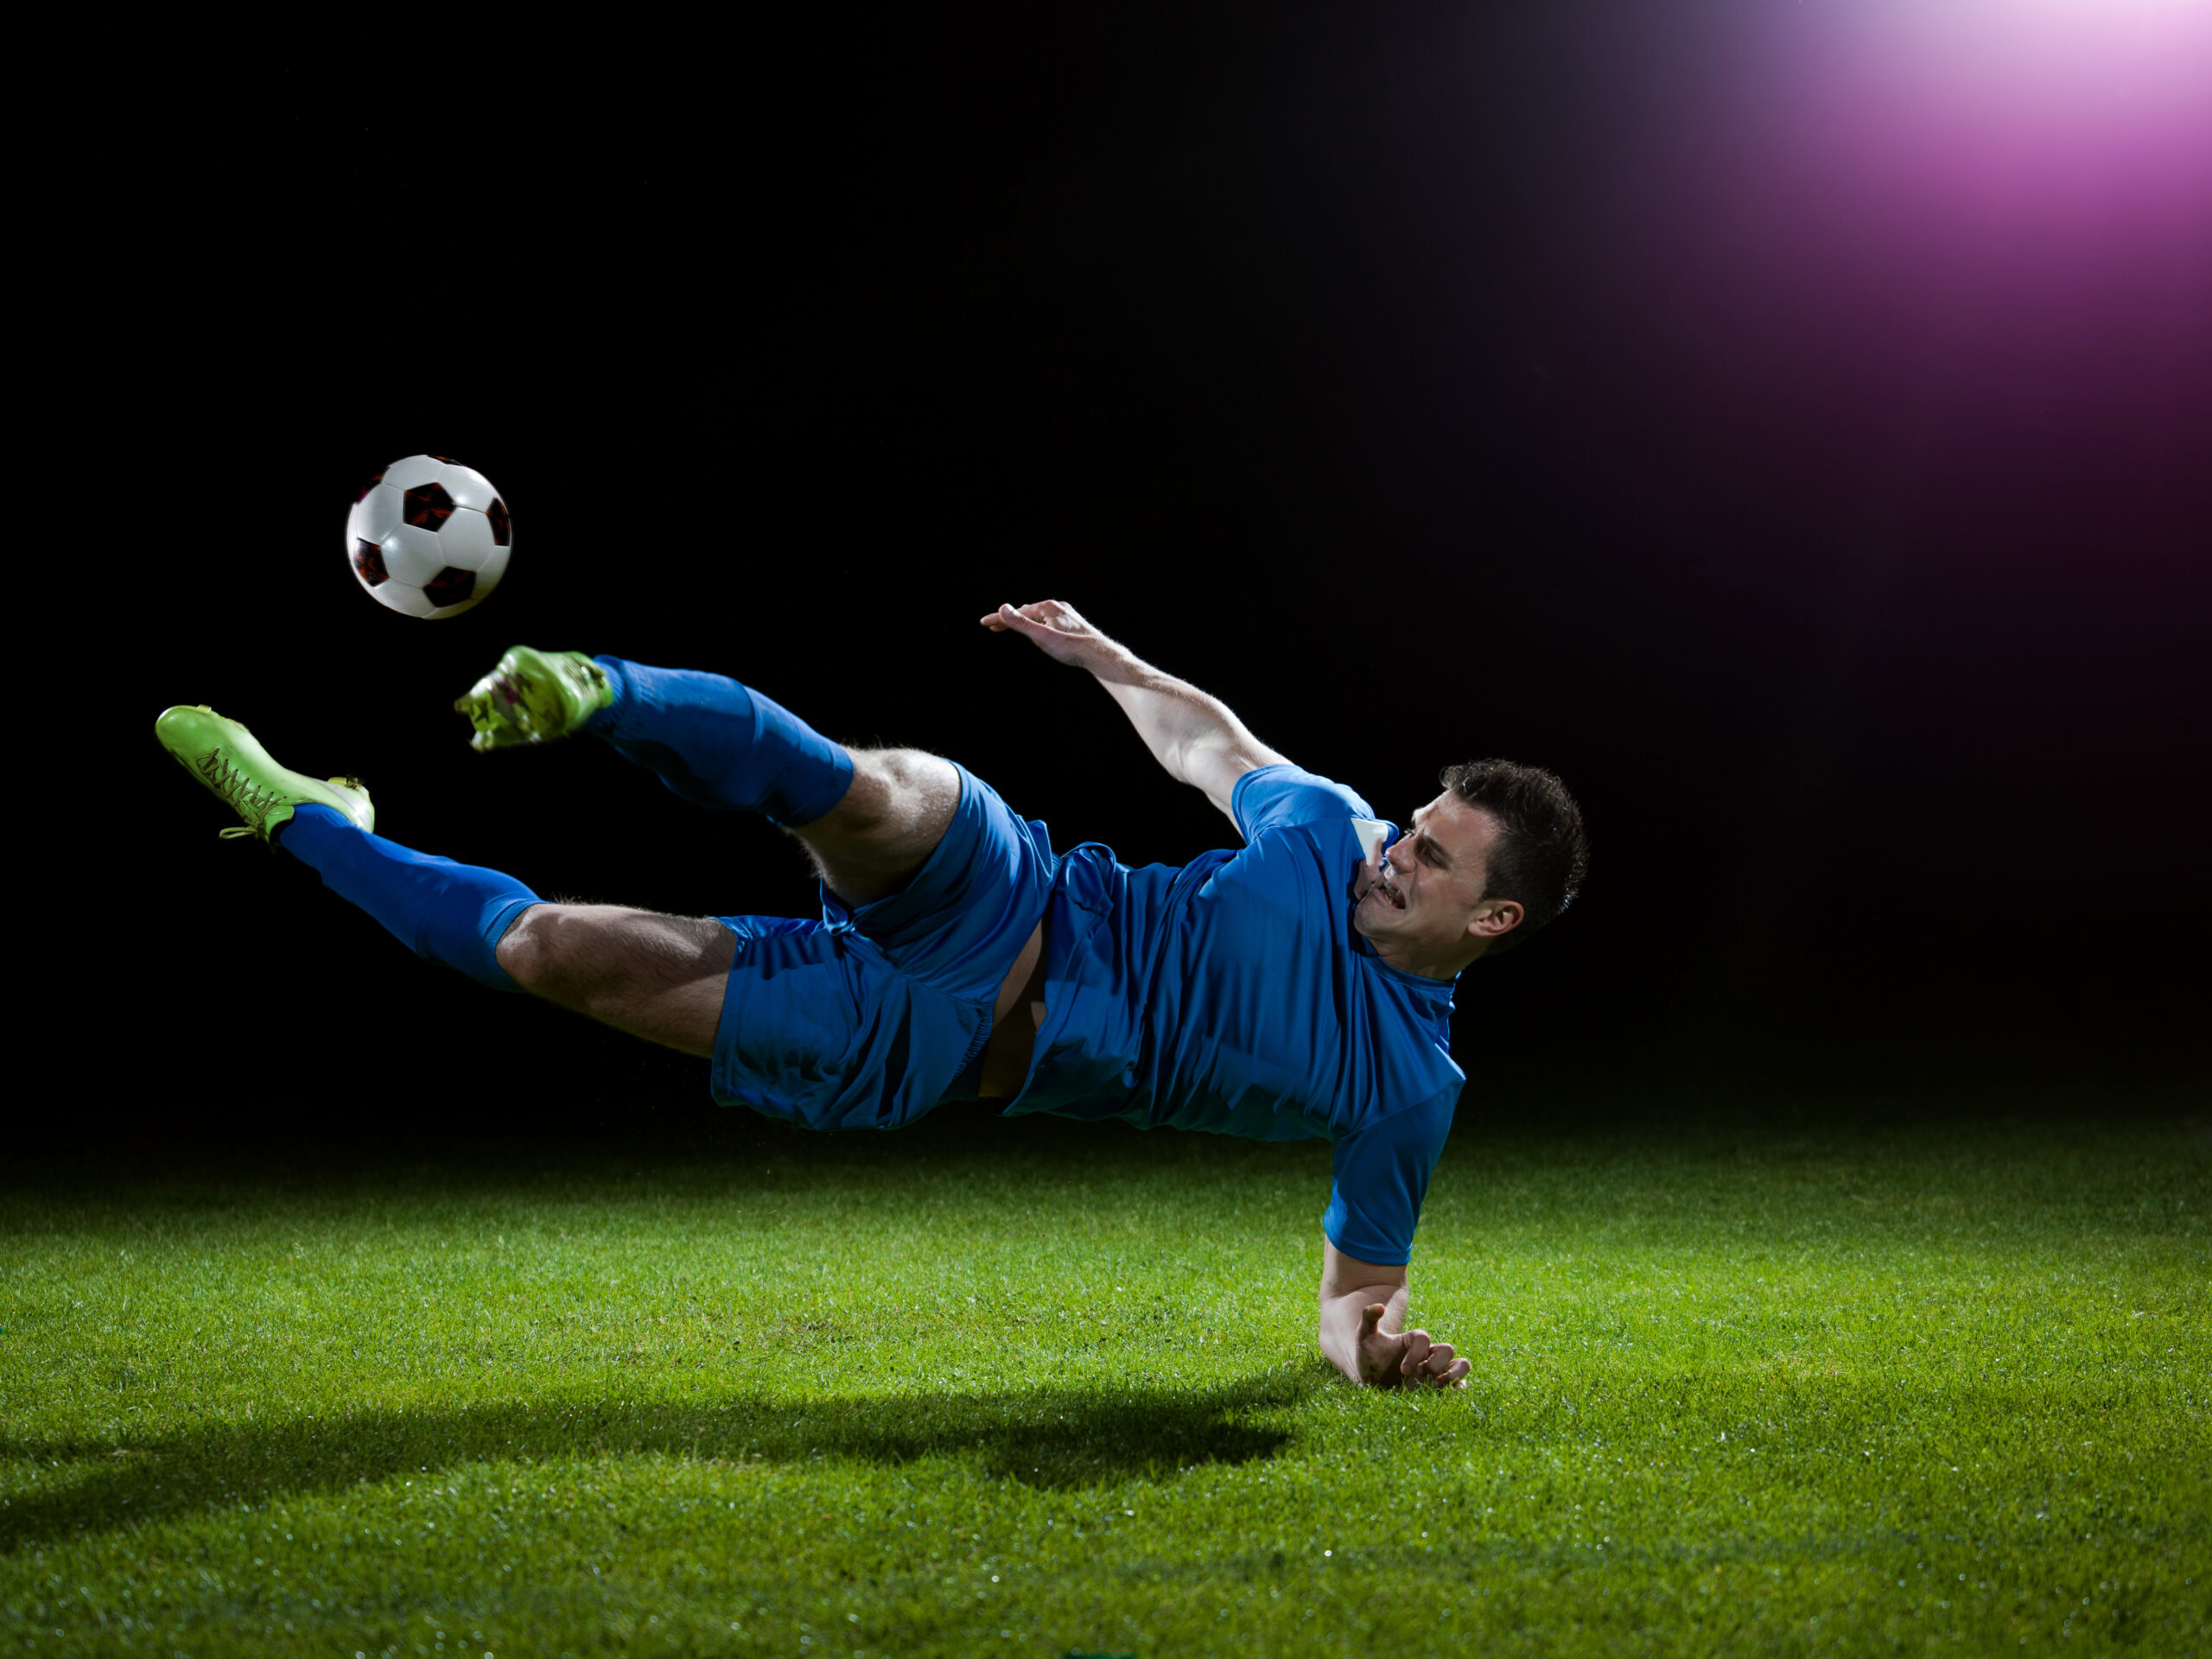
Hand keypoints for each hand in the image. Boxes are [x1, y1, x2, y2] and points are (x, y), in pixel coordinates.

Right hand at [978, 600, 1113, 668]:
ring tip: (1012, 627)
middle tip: (993, 627)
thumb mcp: (1041, 637)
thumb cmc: (1070, 648)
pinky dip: (1038, 624)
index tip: (984, 623)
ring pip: (1039, 616)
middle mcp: (1057, 607)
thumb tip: (1002, 608)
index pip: (1017, 613)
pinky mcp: (1073, 623)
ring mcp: (1066, 614)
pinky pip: (1050, 620)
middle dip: (1010, 619)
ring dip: (1024, 621)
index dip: (999, 618)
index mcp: (1048, 607)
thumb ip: (1021, 624)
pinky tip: (1041, 629)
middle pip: (1027, 612)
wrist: (1099, 655)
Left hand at [1355, 1303, 1469, 1388]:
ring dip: (1454, 1376)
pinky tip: (1443, 1397)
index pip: (1423, 1339)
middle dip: (1436, 1364)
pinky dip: (1457, 1390)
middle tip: (1421, 1376)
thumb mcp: (1365, 1334)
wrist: (1370, 1377)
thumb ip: (1369, 1316)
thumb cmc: (1370, 1354)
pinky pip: (1459, 1386)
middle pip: (1448, 1350)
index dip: (1416, 1353)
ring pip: (1461, 1365)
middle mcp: (1428, 1353)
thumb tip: (1380, 1307)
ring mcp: (1436, 1370)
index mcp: (1413, 1340)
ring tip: (1437, 1386)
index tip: (1403, 1370)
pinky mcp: (1439, 1386)